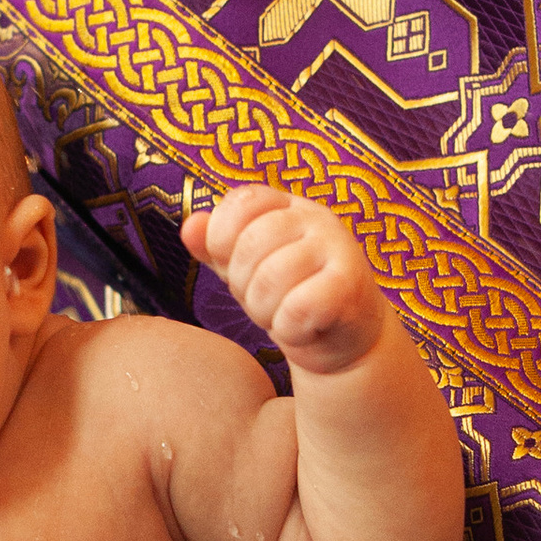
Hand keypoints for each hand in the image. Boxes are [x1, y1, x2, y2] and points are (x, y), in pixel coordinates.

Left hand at [185, 187, 384, 374]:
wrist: (343, 340)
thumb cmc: (289, 297)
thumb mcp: (246, 268)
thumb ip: (216, 245)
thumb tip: (189, 226)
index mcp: (288, 207)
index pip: (242, 201)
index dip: (222, 237)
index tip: (231, 265)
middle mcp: (317, 218)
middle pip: (251, 243)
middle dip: (243, 284)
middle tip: (262, 300)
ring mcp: (339, 248)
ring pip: (271, 278)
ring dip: (264, 310)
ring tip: (280, 315)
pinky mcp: (350, 285)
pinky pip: (298, 306)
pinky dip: (288, 328)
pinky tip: (300, 329)